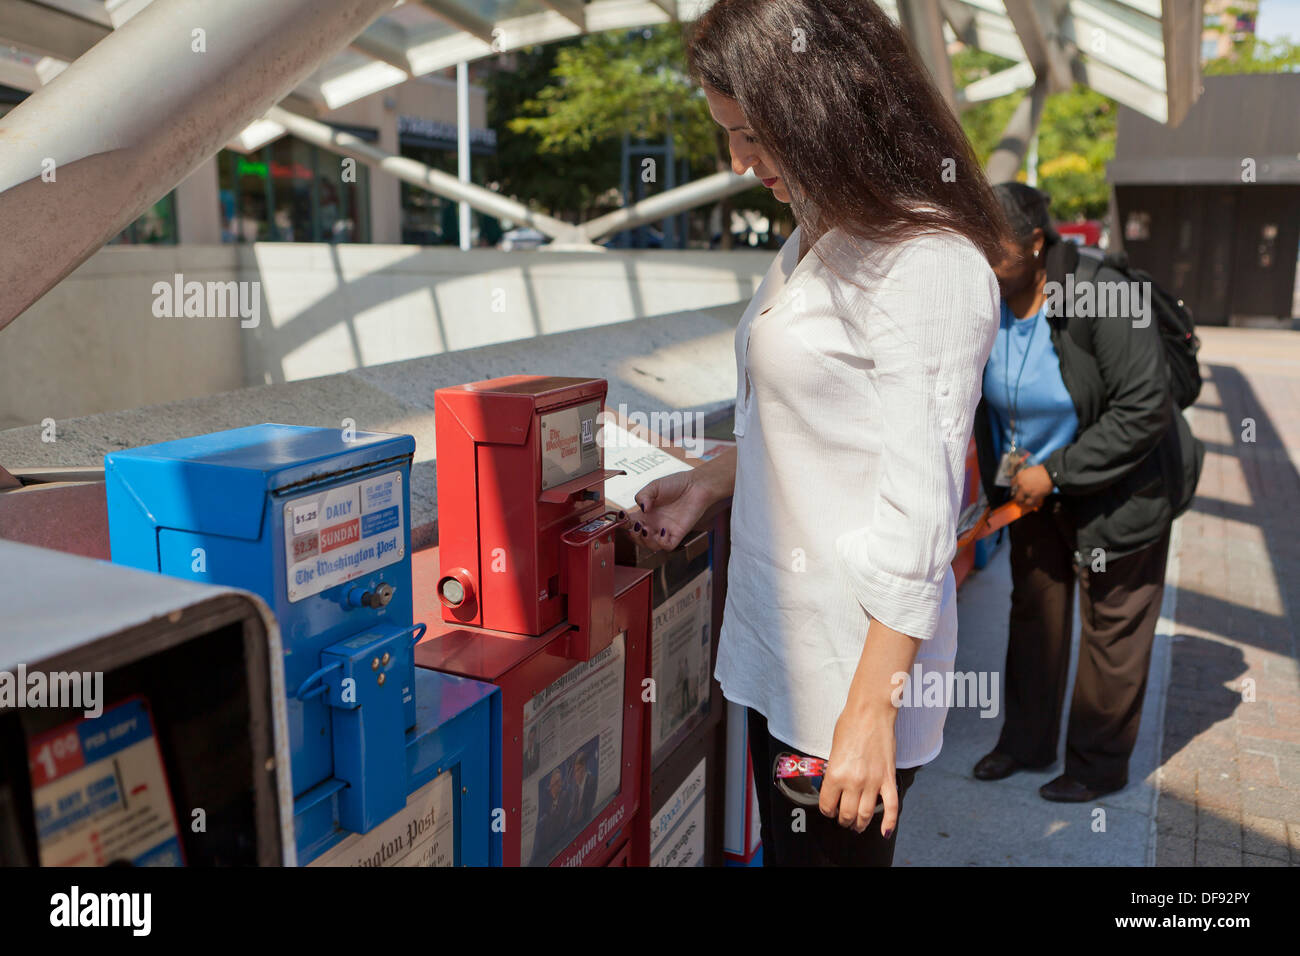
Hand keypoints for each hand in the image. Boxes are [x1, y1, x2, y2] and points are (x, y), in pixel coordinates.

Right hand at [630, 470, 716, 551]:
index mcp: (645, 513)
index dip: (622, 523)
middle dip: (633, 535)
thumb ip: (643, 495)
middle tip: (637, 526)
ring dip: (645, 541)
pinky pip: (667, 546)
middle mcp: (653, 524)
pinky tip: (664, 531)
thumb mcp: (654, 486)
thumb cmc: (676, 483)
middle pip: (637, 538)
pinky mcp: (678, 534)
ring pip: (651, 546)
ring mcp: (665, 530)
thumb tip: (642, 509)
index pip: (629, 524)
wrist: (696, 485)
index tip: (623, 516)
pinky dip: (662, 542)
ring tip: (646, 529)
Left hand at [819, 703, 899, 836]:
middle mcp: (853, 781)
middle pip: (847, 814)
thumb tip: (834, 787)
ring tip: (858, 826)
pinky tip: (884, 831)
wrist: (871, 711)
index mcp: (835, 774)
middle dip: (843, 820)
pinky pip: (891, 807)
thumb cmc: (849, 725)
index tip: (829, 810)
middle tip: (843, 820)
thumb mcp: (833, 750)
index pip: (828, 805)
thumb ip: (834, 771)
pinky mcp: (888, 778)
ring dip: (860, 824)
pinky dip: (888, 822)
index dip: (827, 811)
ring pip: (866, 814)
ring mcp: (873, 781)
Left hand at [1010, 463, 1052, 510]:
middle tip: (1020, 498)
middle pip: (1014, 493)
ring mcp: (1026, 490)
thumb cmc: (1042, 471)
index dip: (1014, 488)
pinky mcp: (1033, 495)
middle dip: (1017, 496)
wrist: (1050, 473)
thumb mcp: (1029, 471)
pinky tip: (1032, 503)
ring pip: (1020, 499)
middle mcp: (1021, 483)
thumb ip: (1025, 477)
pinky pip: (1029, 502)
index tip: (1017, 490)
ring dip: (1022, 501)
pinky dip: (1030, 503)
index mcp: (1019, 476)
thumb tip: (1024, 483)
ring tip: (1025, 502)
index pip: (1012, 484)